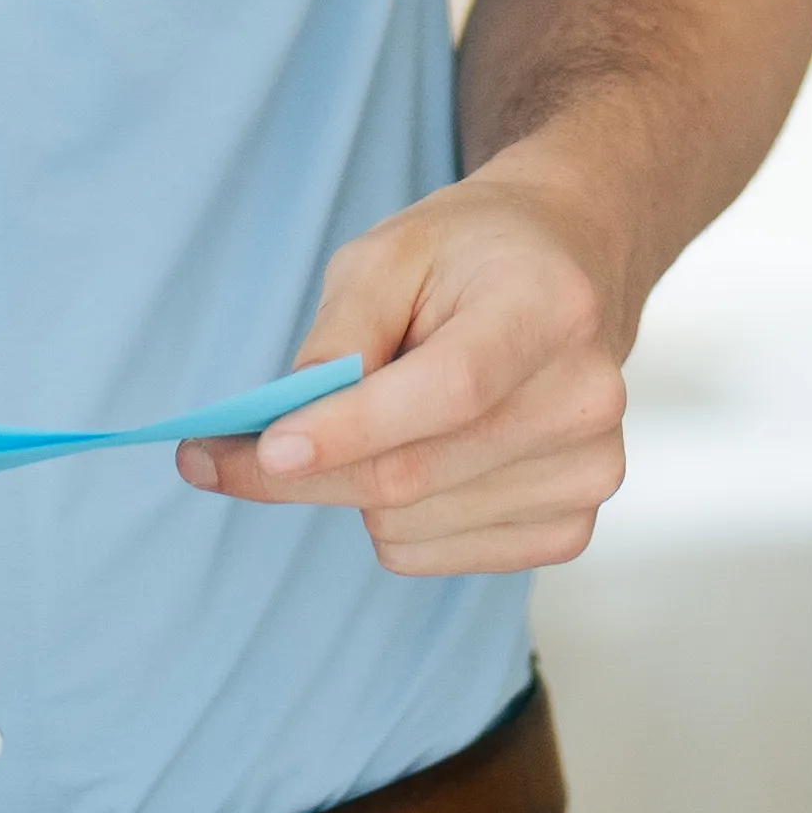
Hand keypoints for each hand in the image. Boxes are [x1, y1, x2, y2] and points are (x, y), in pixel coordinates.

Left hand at [194, 162, 641, 577]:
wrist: (570, 269)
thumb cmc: (467, 259)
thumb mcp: (389, 255)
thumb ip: (338, 338)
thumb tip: (281, 439)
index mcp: (551, 308)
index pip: (448, 391)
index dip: (352, 429)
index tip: (266, 450)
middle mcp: (586, 398)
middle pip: (414, 475)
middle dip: (305, 471)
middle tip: (221, 457)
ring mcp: (589, 471)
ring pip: (409, 526)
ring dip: (352, 489)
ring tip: (375, 423)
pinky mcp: (572, 527)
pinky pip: (434, 557)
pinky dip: (394, 522)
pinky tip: (421, 457)